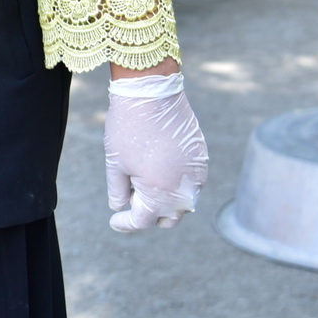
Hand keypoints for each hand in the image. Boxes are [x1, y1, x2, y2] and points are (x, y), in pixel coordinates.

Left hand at [104, 73, 208, 232]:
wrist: (153, 93)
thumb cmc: (129, 127)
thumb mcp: (115, 162)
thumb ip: (118, 190)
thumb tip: (119, 208)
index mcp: (159, 195)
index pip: (142, 220)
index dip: (126, 224)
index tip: (115, 222)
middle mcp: (184, 191)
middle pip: (167, 217)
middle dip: (149, 213)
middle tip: (131, 198)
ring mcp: (197, 176)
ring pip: (182, 202)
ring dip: (164, 200)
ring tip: (143, 181)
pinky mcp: (202, 160)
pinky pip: (191, 183)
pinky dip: (176, 184)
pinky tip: (160, 169)